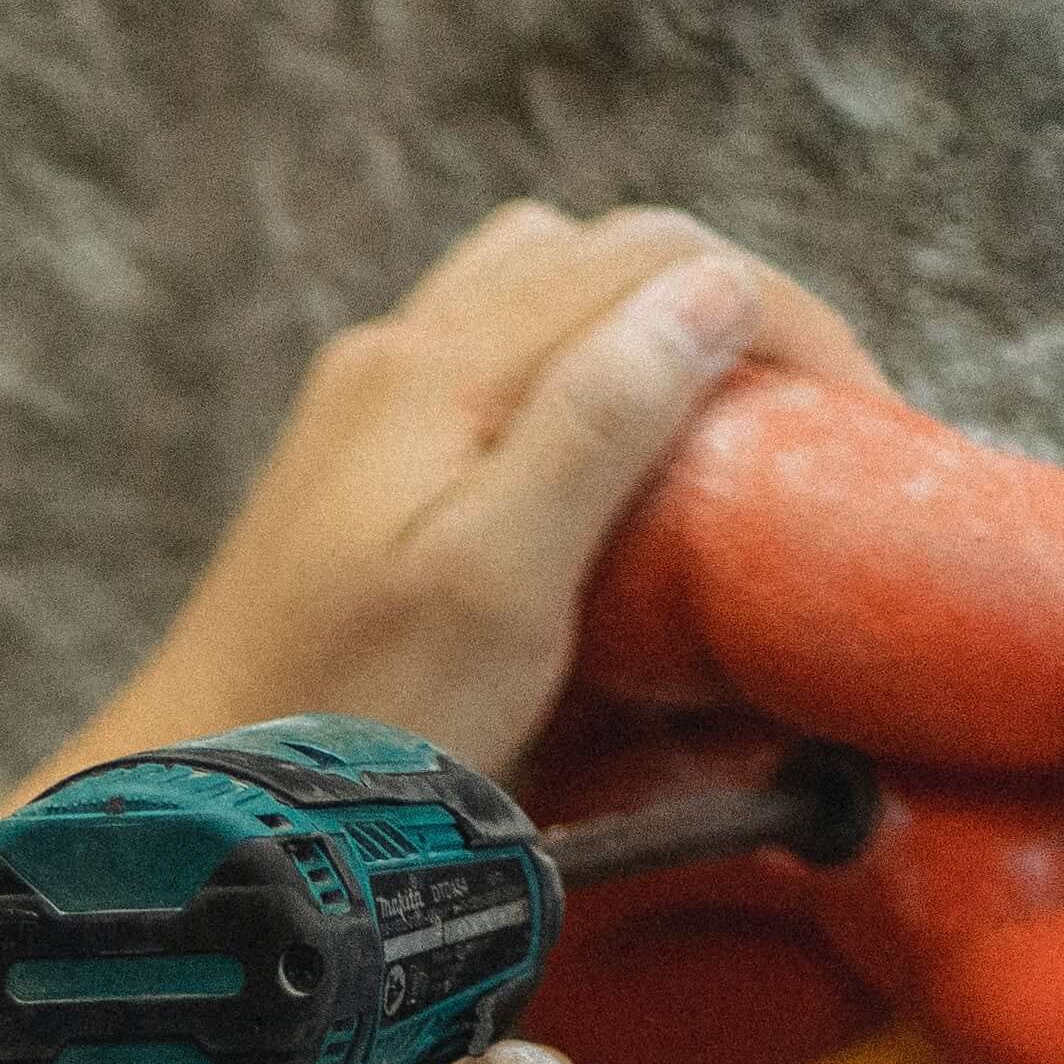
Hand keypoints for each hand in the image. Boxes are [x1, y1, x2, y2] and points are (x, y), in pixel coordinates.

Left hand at [100, 204, 884, 775]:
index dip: (788, 319)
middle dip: (735, 311)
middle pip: (608, 256)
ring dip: (655, 333)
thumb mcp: (498, 585)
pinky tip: (612, 472)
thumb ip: (595, 423)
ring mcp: (368, 405)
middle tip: (822, 429)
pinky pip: (497, 363)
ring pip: (548, 295)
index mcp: (443, 365)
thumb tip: (713, 286)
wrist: (194, 807)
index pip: (661, 260)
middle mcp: (398, 355)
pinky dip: (585, 378)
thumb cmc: (351, 727)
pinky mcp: (355, 467)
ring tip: (731, 435)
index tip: (869, 428)